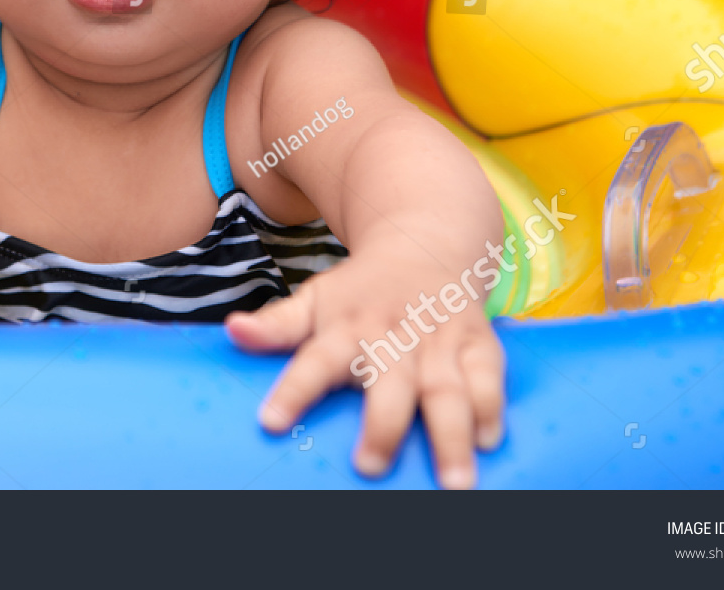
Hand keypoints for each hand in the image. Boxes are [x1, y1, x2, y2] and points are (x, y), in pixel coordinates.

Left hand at [225, 253, 504, 488]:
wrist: (428, 240)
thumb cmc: (363, 289)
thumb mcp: (316, 298)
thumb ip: (277, 324)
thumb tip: (232, 331)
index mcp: (347, 328)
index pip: (315, 359)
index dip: (293, 390)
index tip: (270, 422)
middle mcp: (394, 337)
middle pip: (390, 384)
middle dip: (383, 426)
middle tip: (370, 465)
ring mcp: (440, 341)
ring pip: (448, 389)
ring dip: (452, 434)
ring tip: (453, 483)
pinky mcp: (479, 344)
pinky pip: (490, 378)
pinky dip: (492, 409)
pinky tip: (489, 442)